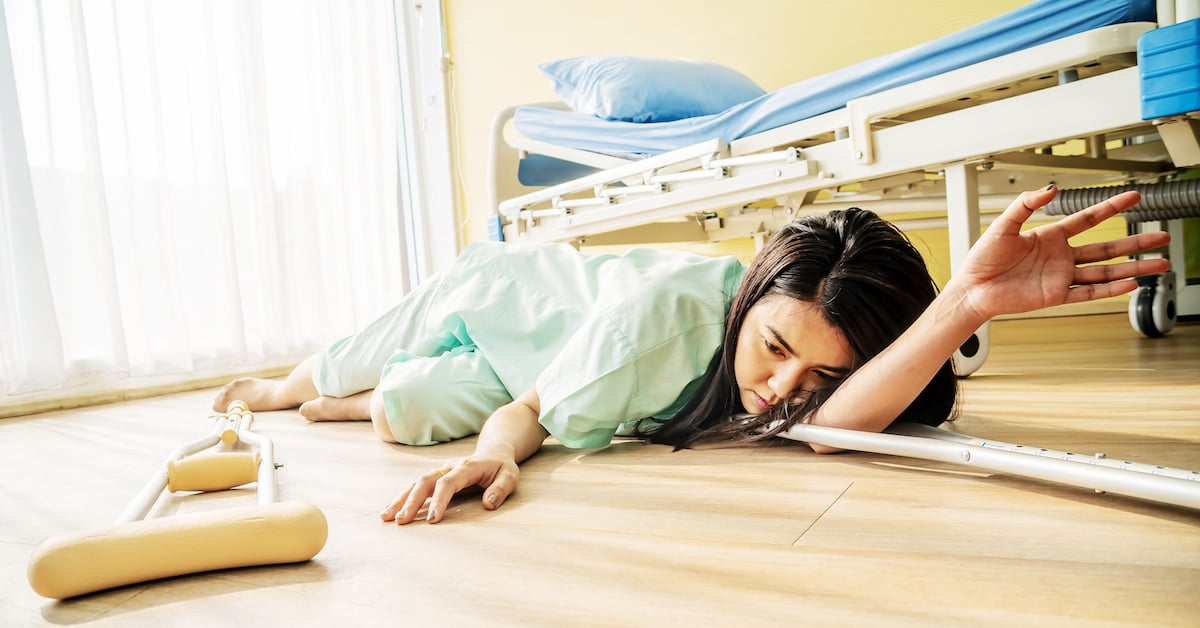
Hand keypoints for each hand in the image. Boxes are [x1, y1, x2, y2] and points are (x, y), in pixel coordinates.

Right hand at [379, 453, 519, 524]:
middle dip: (412, 501)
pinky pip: (417, 486)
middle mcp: (449, 467)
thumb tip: (488, 504)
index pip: (448, 483)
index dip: (439, 501)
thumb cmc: (502, 467)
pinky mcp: (436, 476)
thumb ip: (500, 489)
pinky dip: (403, 497)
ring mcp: (441, 470)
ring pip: (416, 482)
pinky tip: (391, 510)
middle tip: (401, 521)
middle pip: (425, 481)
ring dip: (401, 499)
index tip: (431, 520)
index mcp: (467, 467)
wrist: (494, 451)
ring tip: (385, 516)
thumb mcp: (510, 476)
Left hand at [950, 185, 1170, 320]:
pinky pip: (1088, 293)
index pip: (1089, 219)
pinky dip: (1110, 290)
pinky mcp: (1056, 296)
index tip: (1134, 196)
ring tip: (1159, 263)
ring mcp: (1061, 277)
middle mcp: (1061, 257)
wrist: (971, 289)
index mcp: (1050, 237)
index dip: (1112, 207)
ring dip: (1132, 268)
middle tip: (1162, 237)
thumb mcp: (1003, 225)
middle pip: (1107, 248)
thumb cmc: (982, 259)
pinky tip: (1131, 284)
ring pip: (1105, 272)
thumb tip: (1050, 189)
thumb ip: (1025, 204)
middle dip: (1135, 243)